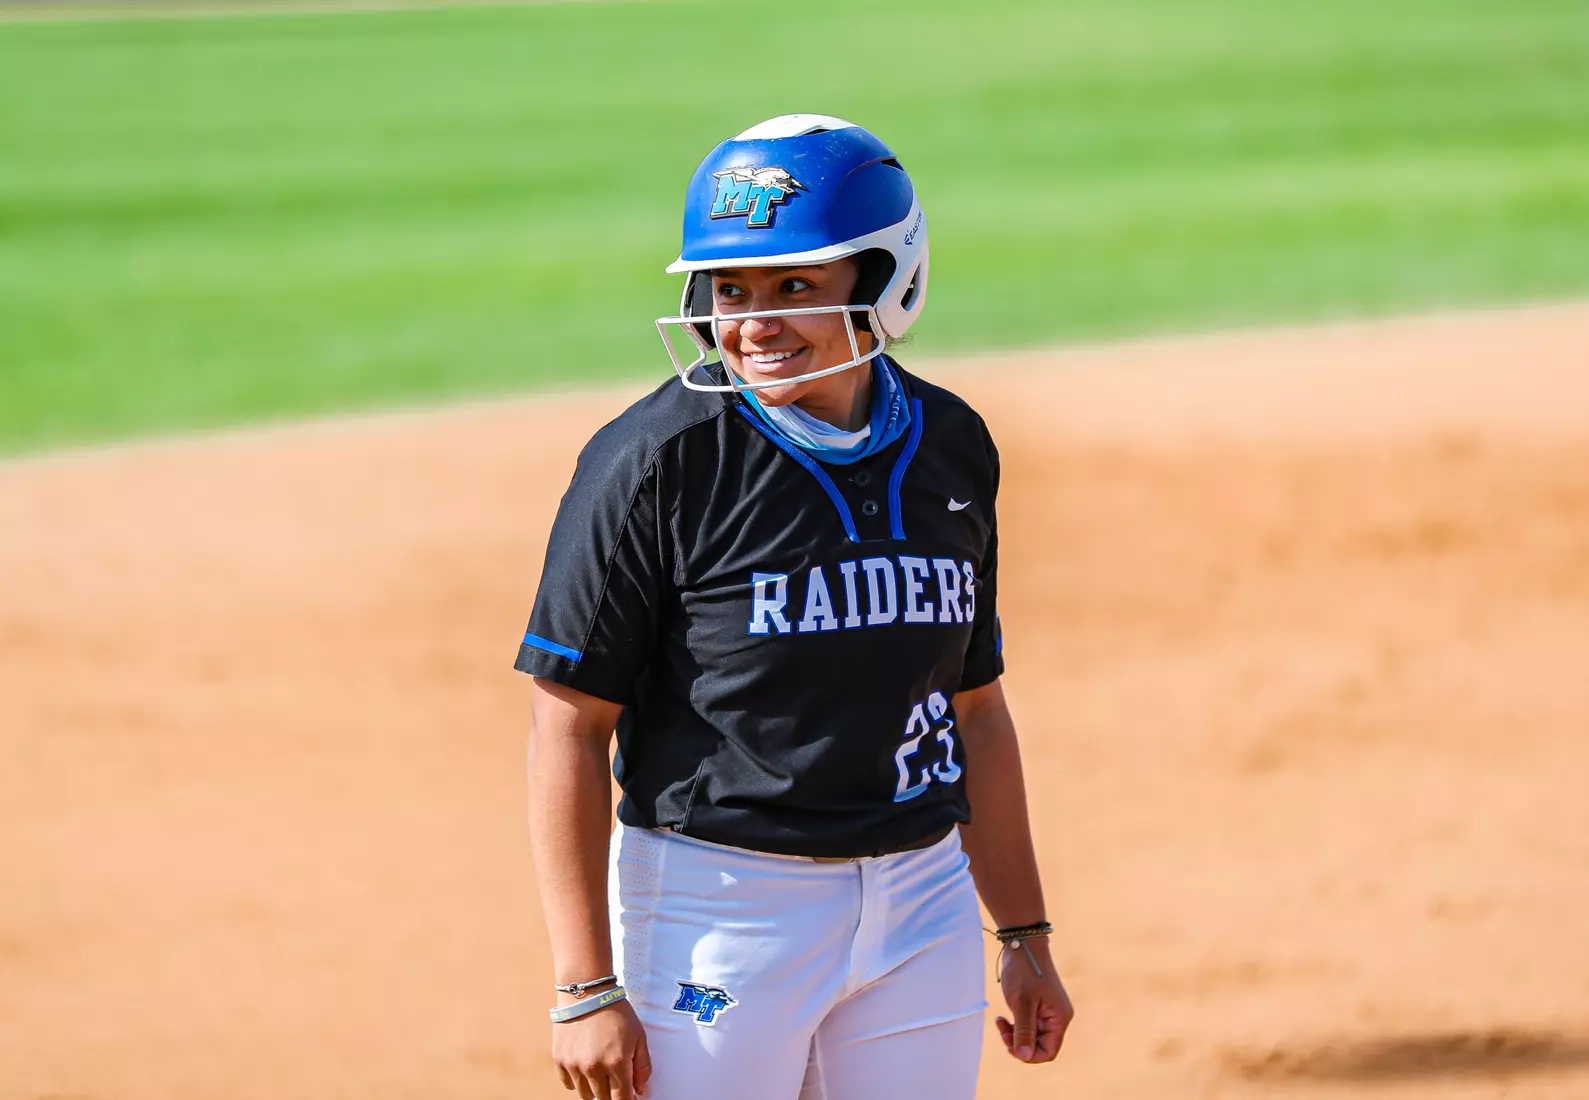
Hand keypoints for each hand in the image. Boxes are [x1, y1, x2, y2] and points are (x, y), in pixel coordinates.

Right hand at [552, 997, 651, 1098]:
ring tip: (600, 1070)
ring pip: (585, 1094)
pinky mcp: (560, 1060)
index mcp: (616, 1063)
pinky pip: (568, 1084)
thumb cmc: (616, 1012)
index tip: (629, 1096)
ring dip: (595, 1088)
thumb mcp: (638, 1036)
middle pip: (603, 1099)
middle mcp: (593, 1068)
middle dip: (612, 1093)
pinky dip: (577, 1080)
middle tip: (615, 1079)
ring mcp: (574, 1065)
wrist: (586, 992)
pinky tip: (585, 1065)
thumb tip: (639, 1091)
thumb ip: (642, 1066)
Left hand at [994, 937, 1073, 1063]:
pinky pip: (1027, 1025)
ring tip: (1001, 1022)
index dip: (1029, 1054)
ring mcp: (1047, 1012)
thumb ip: (1024, 1030)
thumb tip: (1024, 1055)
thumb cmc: (1024, 971)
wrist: (1022, 945)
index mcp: (1059, 1018)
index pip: (1048, 1051)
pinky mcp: (1037, 1006)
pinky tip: (1002, 1018)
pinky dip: (1015, 1025)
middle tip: (1002, 1030)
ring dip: (1015, 1035)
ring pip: (1031, 1036)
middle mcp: (1057, 1018)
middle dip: (1019, 1043)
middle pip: (1039, 1045)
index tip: (1011, 1044)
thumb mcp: (1022, 1003)